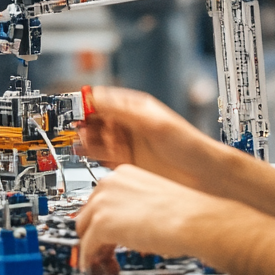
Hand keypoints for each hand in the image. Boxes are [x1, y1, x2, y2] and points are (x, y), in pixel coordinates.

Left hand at [75, 164, 228, 274]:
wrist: (196, 220)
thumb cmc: (186, 213)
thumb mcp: (154, 201)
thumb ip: (133, 209)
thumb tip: (124, 228)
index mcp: (123, 175)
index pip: (100, 199)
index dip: (102, 221)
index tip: (106, 236)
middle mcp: (109, 183)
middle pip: (87, 214)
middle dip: (93, 236)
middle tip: (104, 253)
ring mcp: (103, 202)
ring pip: (84, 230)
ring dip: (92, 250)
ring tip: (103, 264)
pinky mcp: (103, 223)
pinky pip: (86, 246)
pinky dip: (88, 260)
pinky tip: (95, 268)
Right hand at [77, 85, 204, 172]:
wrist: (202, 176)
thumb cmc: (187, 145)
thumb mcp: (153, 123)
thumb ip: (123, 111)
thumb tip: (96, 98)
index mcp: (136, 109)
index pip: (103, 100)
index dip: (87, 103)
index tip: (73, 107)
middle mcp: (129, 125)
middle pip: (96, 120)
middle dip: (84, 122)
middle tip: (74, 126)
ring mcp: (128, 144)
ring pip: (98, 139)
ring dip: (87, 139)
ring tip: (79, 140)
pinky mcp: (127, 163)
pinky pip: (103, 156)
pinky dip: (93, 155)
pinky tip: (87, 154)